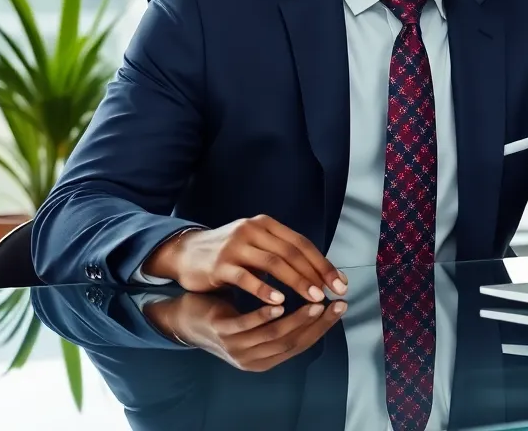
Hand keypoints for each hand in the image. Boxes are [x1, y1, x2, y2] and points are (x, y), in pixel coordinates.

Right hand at [142, 215, 346, 303]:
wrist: (187, 254)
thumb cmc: (230, 256)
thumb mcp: (258, 247)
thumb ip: (284, 256)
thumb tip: (322, 274)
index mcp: (266, 225)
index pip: (301, 243)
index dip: (322, 263)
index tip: (340, 282)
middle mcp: (253, 229)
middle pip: (291, 251)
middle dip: (315, 273)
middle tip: (331, 293)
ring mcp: (236, 245)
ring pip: (274, 263)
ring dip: (297, 281)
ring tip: (313, 299)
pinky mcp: (220, 263)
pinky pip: (246, 277)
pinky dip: (265, 290)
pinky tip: (279, 303)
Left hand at [145, 293, 345, 371]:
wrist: (185, 319)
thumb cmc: (227, 318)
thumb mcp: (256, 325)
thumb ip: (281, 321)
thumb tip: (314, 301)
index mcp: (264, 358)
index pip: (301, 344)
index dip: (323, 327)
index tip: (340, 307)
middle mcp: (252, 358)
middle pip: (292, 343)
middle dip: (316, 324)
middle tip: (334, 303)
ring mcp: (236, 347)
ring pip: (273, 336)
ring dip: (296, 320)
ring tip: (313, 302)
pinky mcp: (221, 332)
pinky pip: (245, 326)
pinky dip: (263, 316)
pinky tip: (278, 303)